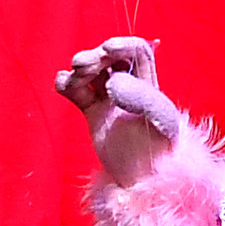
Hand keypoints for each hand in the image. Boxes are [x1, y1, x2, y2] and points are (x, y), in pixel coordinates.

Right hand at [57, 37, 179, 189]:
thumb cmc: (159, 152)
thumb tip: (111, 82)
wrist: (143, 181)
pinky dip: (65, 83)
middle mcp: (130, 88)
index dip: (122, 44)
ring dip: (79, 69)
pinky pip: (75, 91)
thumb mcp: (158, 121)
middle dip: (94, 56)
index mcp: (150, 84)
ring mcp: (109, 101)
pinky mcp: (93, 114)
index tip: (107, 47)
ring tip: (76, 78)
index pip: (137, 51)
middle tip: (83, 64)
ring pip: (90, 72)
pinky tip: (65, 85)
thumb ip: (140, 97)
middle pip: (109, 58)